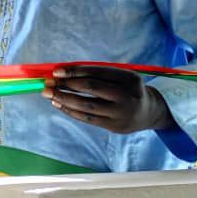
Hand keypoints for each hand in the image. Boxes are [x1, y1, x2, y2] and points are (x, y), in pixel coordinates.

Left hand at [43, 65, 172, 132]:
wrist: (148, 112)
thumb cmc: (126, 89)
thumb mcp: (119, 77)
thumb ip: (96, 73)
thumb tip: (62, 72)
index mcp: (129, 78)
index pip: (97, 72)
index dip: (75, 71)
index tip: (56, 71)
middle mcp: (127, 95)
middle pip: (90, 88)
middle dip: (66, 84)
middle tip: (48, 83)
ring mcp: (121, 112)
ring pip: (86, 105)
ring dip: (63, 99)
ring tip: (48, 94)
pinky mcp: (114, 126)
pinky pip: (87, 118)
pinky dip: (70, 111)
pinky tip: (58, 104)